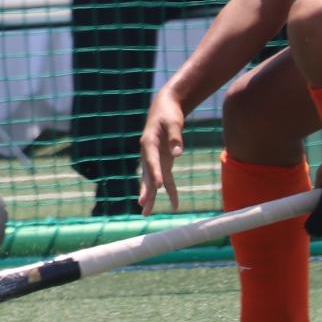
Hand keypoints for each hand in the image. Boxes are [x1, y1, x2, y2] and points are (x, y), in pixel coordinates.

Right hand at [137, 87, 186, 213]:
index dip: (154, 174)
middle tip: (142, 206)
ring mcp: (155, 159)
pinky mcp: (164, 161)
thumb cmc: (168, 113)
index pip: (151, 161)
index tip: (157, 187)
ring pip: (153, 181)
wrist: (164, 107)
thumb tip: (178, 154)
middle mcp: (149, 154)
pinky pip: (166, 179)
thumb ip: (176, 137)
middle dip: (145, 191)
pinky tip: (175, 204)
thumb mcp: (173, 121)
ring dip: (151, 197)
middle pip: (146, 175)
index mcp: (149, 143)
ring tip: (146, 213)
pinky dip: (170, 191)